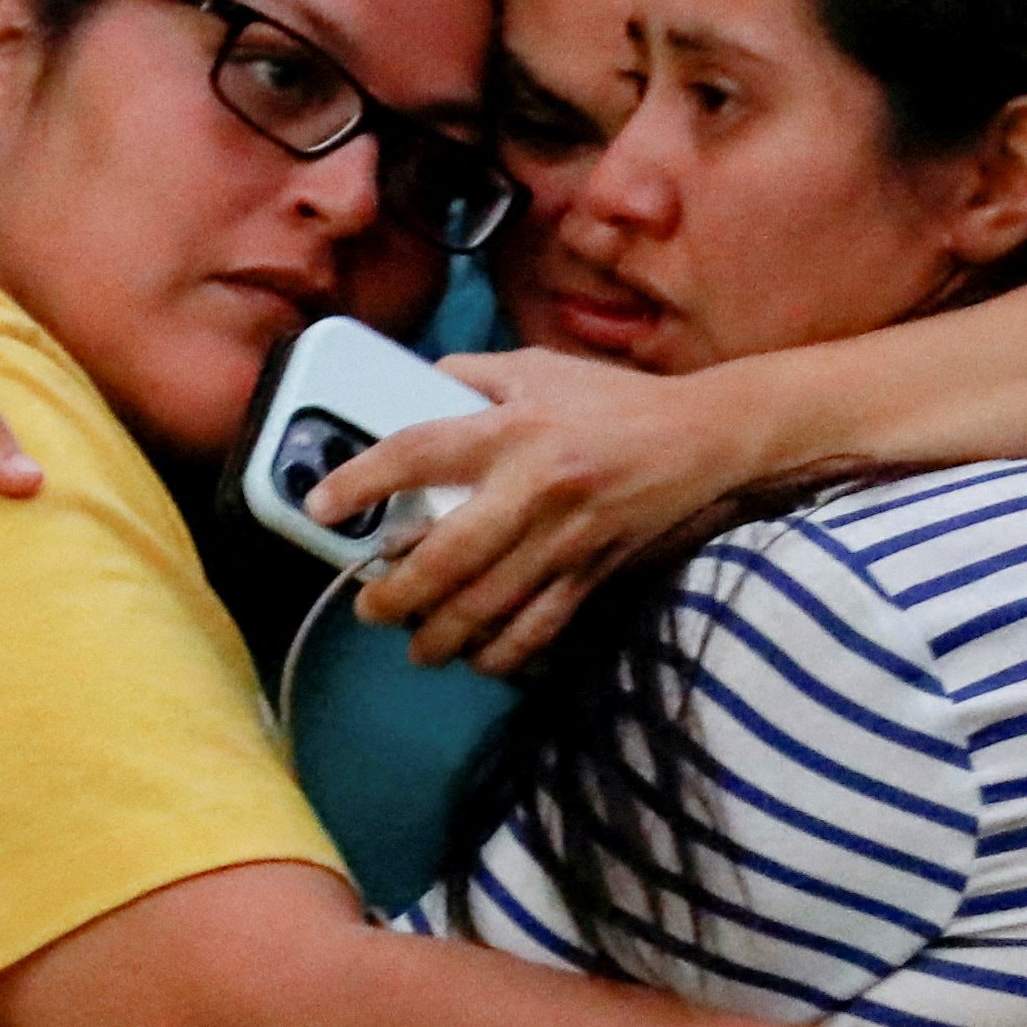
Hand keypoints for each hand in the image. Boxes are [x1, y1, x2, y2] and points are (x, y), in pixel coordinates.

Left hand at [320, 347, 786, 672]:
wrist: (704, 438)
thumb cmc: (616, 401)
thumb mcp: (541, 367)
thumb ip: (474, 375)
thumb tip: (416, 384)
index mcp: (513, 429)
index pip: (418, 452)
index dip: (362, 481)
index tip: (321, 505)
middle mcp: (534, 488)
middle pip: (448, 555)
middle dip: (398, 592)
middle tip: (369, 607)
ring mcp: (566, 538)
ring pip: (490, 604)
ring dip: (443, 634)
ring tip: (415, 646)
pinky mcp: (594, 571)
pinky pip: (542, 626)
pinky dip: (505, 652)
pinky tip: (479, 659)